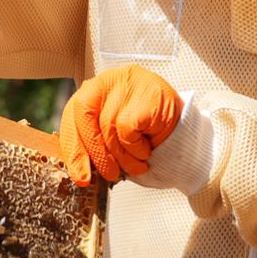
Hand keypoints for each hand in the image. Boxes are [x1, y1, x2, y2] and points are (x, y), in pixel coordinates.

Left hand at [58, 65, 181, 186]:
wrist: (184, 130)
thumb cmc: (144, 135)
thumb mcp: (114, 138)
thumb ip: (95, 144)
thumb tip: (78, 172)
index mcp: (92, 92)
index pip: (72, 117)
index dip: (73, 149)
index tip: (80, 176)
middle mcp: (106, 81)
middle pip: (85, 119)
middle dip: (96, 154)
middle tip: (110, 174)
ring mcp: (127, 84)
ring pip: (109, 128)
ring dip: (123, 157)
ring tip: (137, 164)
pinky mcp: (146, 93)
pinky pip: (129, 130)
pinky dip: (137, 148)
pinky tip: (147, 149)